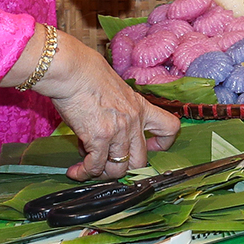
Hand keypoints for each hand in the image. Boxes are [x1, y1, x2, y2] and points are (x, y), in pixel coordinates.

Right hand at [31, 35, 179, 179]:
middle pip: (141, 159)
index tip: (149, 146)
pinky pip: (95, 167)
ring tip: (88, 168)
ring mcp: (118, 131)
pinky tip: (75, 170)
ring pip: (118, 169)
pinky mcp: (99, 138)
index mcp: (141, 107)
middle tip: (108, 163)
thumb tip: (103, 129)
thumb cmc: (88, 74)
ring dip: (102, 173)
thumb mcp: (115, 90)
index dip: (163, 144)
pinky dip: (84, 172)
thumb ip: (117, 111)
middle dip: (124, 167)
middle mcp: (134, 121)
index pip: (170, 128)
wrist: (73, 70)